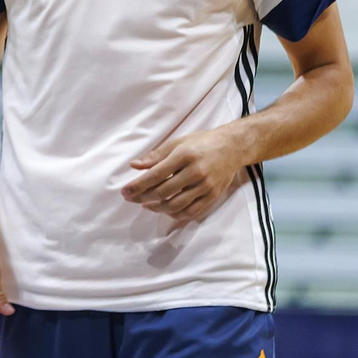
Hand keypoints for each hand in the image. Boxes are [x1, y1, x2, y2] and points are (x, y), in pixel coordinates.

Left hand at [121, 128, 248, 223]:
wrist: (232, 148)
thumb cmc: (201, 143)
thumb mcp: (178, 142)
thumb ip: (156, 155)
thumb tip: (134, 165)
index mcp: (184, 155)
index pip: (156, 174)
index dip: (139, 185)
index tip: (125, 191)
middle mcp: (195, 172)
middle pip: (165, 191)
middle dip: (144, 198)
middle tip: (131, 199)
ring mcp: (206, 186)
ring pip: (177, 205)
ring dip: (158, 208)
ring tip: (146, 205)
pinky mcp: (213, 196)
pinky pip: (191, 212)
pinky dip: (176, 214)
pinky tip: (165, 210)